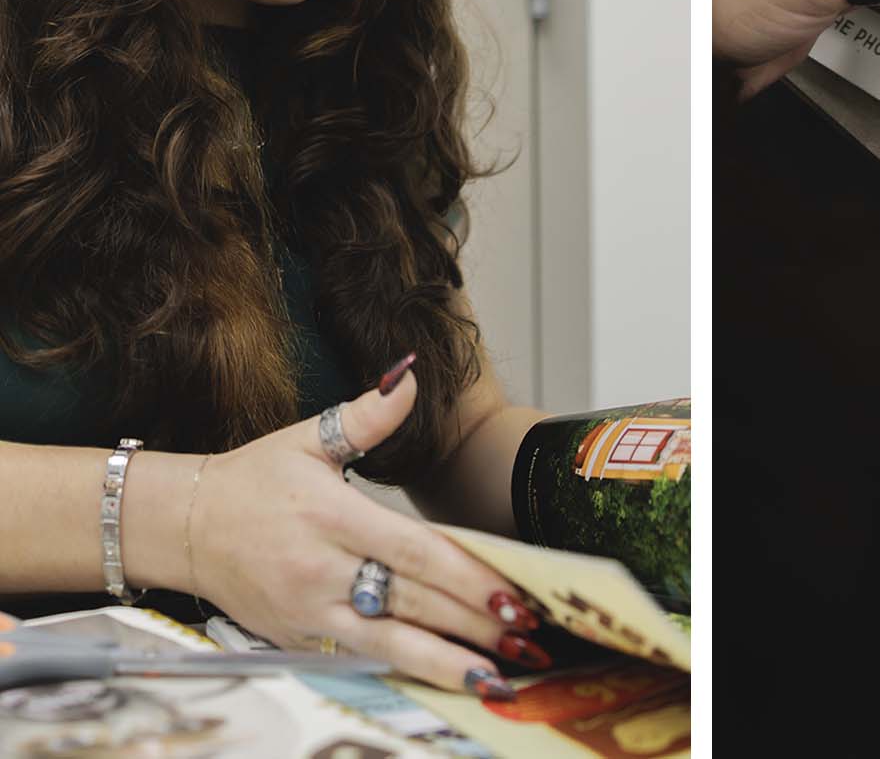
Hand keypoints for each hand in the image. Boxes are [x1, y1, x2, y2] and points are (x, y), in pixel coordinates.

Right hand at [187, 367, 544, 696]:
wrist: (180, 527)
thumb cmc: (251, 481)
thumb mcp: (305, 438)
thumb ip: (366, 416)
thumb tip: (409, 376)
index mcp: (329, 517)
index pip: (410, 551)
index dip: (463, 575)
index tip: (509, 590)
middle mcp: (319, 570)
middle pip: (409, 601)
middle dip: (471, 620)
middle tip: (526, 633)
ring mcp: (306, 611)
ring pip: (388, 643)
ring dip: (447, 661)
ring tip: (498, 674)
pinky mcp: (298, 637)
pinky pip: (361, 657)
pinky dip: (405, 669)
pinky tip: (447, 677)